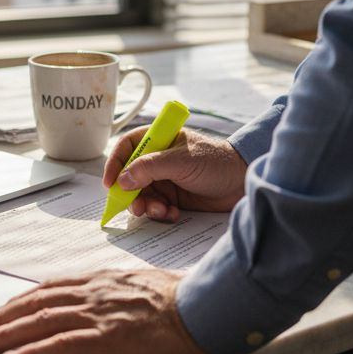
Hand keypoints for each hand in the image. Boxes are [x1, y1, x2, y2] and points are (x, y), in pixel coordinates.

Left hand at [0, 270, 215, 353]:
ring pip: (41, 321)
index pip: (52, 288)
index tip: (3, 310)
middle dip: (4, 316)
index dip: (22, 300)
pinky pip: (61, 344)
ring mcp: (100, 314)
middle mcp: (96, 292)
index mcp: (104, 280)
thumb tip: (107, 302)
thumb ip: (118, 292)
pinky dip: (33, 352)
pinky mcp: (109, 337)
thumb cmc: (184, 300)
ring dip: (8, 333)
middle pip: (38, 302)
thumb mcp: (144, 286)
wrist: (206, 307)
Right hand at [102, 129, 246, 222]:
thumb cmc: (216, 162)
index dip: (115, 163)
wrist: (242, 183)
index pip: (127, 147)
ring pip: (141, 195)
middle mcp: (158, 159)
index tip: (110, 183)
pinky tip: (173, 214)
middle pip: (129, 176)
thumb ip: (150, 168)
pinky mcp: (173, 197)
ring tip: (162, 211)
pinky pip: (156, 207)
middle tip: (137, 207)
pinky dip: (160, 213)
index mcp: (159, 139)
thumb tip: (122, 180)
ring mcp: (165, 179)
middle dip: (131, 194)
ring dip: (147, 206)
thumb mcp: (181, 161)